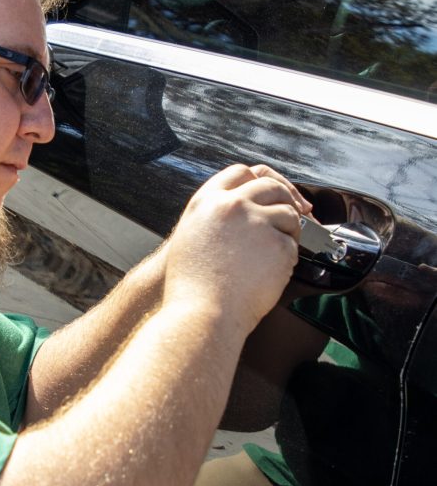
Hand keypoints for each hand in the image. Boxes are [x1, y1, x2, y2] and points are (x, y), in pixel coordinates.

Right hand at [163, 164, 309, 335]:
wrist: (200, 313)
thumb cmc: (192, 284)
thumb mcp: (192, 235)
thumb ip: (215, 214)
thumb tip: (245, 206)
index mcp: (207, 201)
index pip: (241, 172)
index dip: (262, 180)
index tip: (273, 192)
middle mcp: (231, 205)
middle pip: (270, 186)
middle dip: (285, 199)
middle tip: (291, 215)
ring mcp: (256, 222)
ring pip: (288, 212)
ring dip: (290, 229)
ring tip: (275, 253)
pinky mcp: (277, 244)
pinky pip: (294, 244)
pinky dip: (288, 257)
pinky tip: (272, 272)